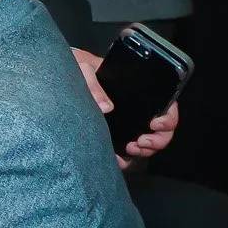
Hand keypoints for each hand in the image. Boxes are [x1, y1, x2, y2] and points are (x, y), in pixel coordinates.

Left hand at [72, 46, 176, 163]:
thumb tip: (105, 107)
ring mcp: (125, 124)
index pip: (165, 105)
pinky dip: (126, 160)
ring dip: (145, 150)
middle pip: (161, 130)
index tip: (155, 124)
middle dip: (158, 140)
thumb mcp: (83, 67)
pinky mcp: (112, 136)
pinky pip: (125, 153)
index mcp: (137, 92)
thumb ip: (92, 82)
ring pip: (147, 143)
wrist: (59, 75)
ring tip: (131, 148)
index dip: (168, 118)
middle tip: (141, 142)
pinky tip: (119, 160)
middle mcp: (135, 110)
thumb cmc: (77, 67)